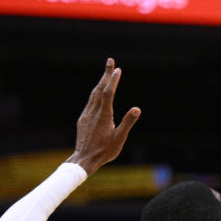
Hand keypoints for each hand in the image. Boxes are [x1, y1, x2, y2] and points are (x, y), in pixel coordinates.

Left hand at [67, 58, 140, 175]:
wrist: (84, 159)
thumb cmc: (104, 151)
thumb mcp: (120, 138)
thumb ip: (127, 122)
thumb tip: (137, 108)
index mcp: (104, 115)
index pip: (108, 93)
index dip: (113, 80)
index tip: (117, 69)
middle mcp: (94, 112)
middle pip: (100, 89)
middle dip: (106, 74)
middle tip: (110, 61)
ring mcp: (87, 114)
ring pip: (94, 94)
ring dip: (101, 82)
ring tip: (106, 73)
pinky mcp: (83, 119)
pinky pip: (90, 102)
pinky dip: (96, 93)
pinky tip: (98, 92)